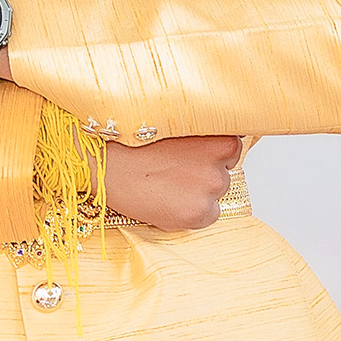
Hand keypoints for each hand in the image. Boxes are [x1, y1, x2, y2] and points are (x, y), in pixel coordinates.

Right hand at [101, 133, 236, 230]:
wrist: (107, 161)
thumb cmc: (135, 140)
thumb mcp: (177, 123)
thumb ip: (203, 134)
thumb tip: (218, 145)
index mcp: (221, 135)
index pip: (233, 148)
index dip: (211, 152)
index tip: (194, 154)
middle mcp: (222, 161)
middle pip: (224, 172)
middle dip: (204, 173)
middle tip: (174, 170)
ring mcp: (212, 187)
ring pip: (215, 195)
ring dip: (197, 193)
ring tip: (165, 183)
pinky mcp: (199, 212)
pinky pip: (206, 216)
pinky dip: (190, 212)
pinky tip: (166, 199)